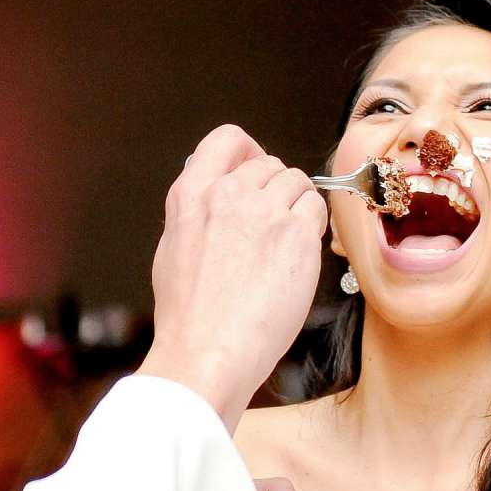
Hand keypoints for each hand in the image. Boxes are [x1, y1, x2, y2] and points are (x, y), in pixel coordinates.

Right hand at [139, 126, 326, 426]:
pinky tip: (299, 253)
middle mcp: (228, 194)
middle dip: (275, 190)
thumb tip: (219, 195)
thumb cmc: (190, 316)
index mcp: (192, 194)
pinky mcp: (297, 233)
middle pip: (269, 164)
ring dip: (296, 207)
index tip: (254, 167)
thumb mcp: (174, 248)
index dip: (248, 151)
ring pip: (297, 183)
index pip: (226, 140)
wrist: (209, 351)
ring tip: (285, 245)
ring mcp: (265, 211)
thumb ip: (199, 212)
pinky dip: (313, 225)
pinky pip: (316, 208)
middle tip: (273, 225)